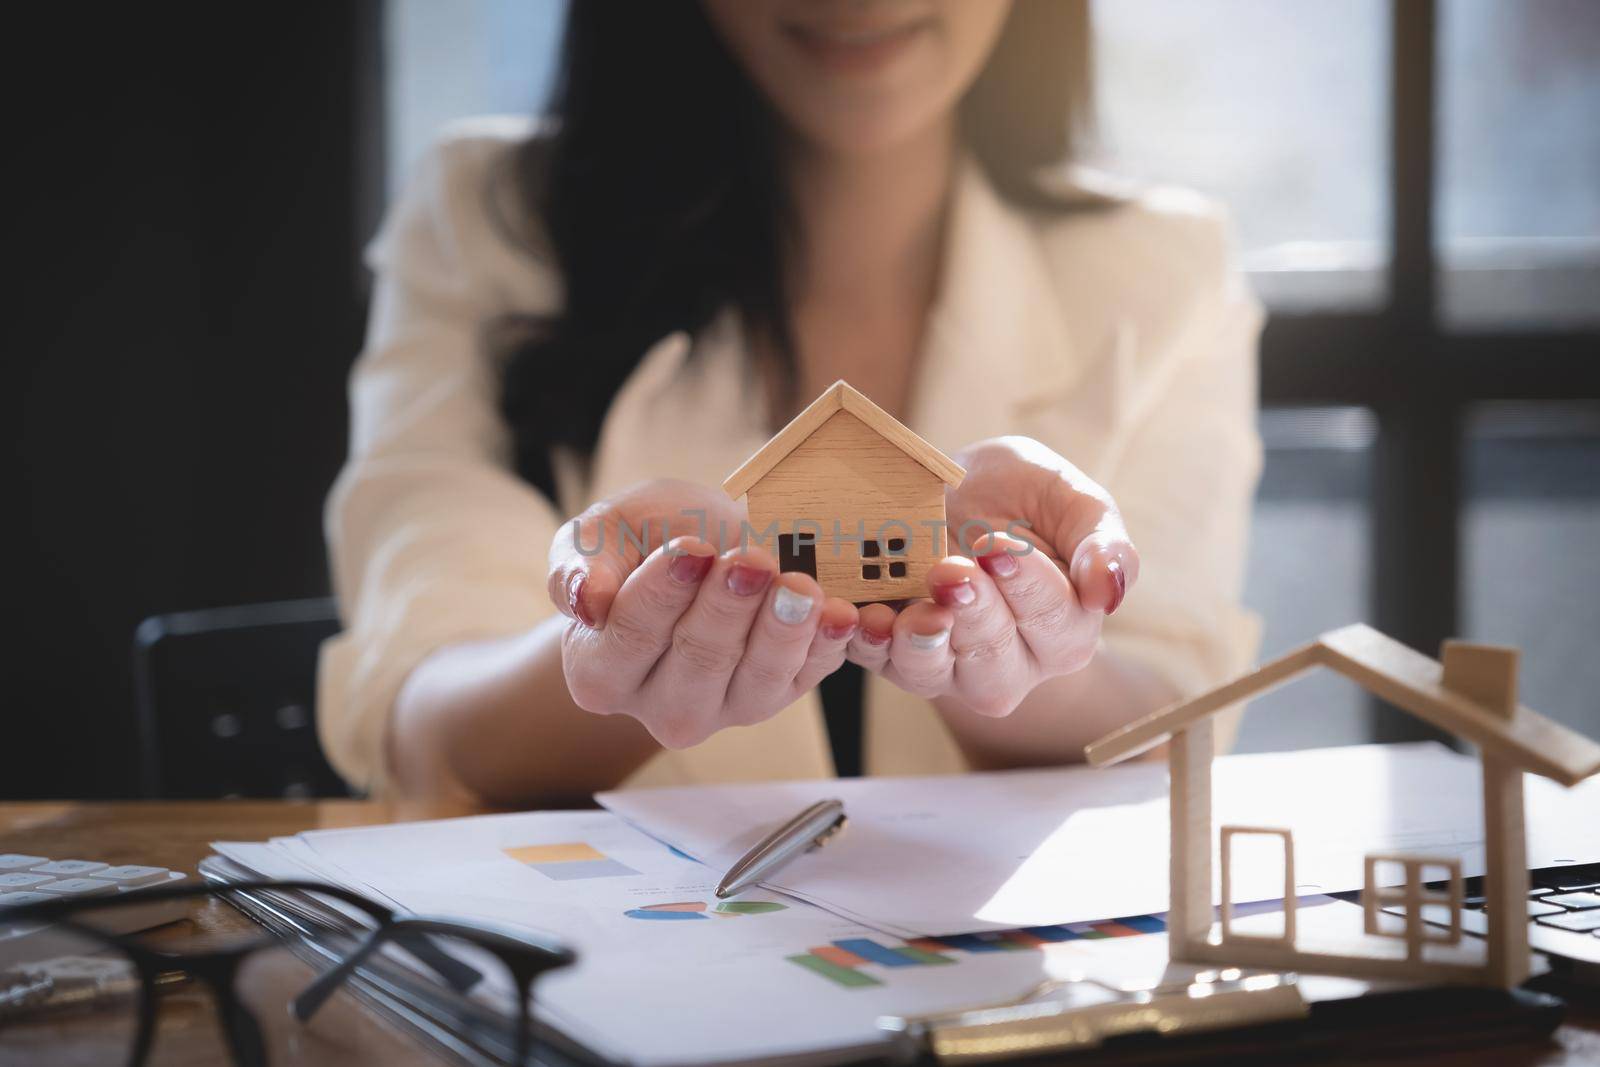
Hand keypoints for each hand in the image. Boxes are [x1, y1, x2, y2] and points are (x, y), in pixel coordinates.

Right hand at [548, 479, 859, 748]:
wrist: (704, 542)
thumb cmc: (644, 538)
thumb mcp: (603, 532)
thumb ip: (579, 564)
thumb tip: (584, 601)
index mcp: (600, 672)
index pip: (630, 636)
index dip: (662, 592)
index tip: (691, 545)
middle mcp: (659, 705)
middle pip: (696, 661)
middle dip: (727, 607)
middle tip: (750, 559)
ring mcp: (725, 707)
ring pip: (755, 680)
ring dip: (780, 630)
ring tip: (797, 585)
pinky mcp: (778, 695)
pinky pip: (805, 678)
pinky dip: (825, 645)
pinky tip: (840, 613)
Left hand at [846, 437, 1136, 716]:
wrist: (958, 487)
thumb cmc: (1026, 498)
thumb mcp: (1075, 502)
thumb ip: (1103, 543)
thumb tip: (1110, 595)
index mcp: (1065, 632)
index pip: (1055, 623)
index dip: (1027, 586)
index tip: (998, 546)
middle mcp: (1010, 664)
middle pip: (993, 661)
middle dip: (972, 615)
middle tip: (951, 570)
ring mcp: (946, 665)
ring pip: (931, 673)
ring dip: (915, 641)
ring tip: (905, 607)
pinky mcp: (891, 654)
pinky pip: (874, 660)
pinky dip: (861, 640)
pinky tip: (854, 613)